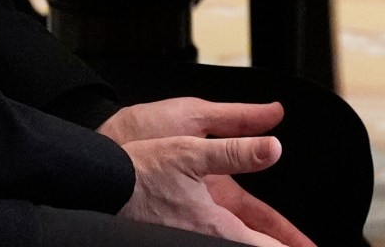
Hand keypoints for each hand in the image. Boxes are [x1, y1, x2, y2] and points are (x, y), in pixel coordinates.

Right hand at [118, 137, 289, 244]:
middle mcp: (204, 238)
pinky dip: (229, 239)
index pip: (262, 244)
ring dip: (251, 243)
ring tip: (272, 243)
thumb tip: (274, 147)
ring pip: (228, 246)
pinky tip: (229, 233)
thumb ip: (236, 149)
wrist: (97, 182)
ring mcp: (186, 239)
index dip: (288, 246)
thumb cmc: (140, 168)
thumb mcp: (191, 148)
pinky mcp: (171, 237)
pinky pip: (208, 243)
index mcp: (216, 223)